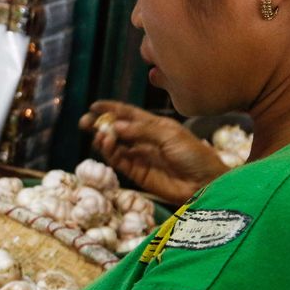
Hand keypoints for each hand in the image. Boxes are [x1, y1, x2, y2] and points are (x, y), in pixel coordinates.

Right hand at [79, 100, 227, 204]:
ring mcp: (140, 156)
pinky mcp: (136, 173)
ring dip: (104, 139)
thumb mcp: (170, 135)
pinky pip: (118, 161)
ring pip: (115, 145)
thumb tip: (116, 126)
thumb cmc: (194, 155)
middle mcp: (145, 139)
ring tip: (99, 135)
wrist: (204, 183)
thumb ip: (142, 130)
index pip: (129, 114)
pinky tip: (106, 144)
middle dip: (101, 125)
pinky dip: (109, 153)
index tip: (94, 106)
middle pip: (117, 129)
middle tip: (85, 123)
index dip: (111, 109)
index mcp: (156, 126)